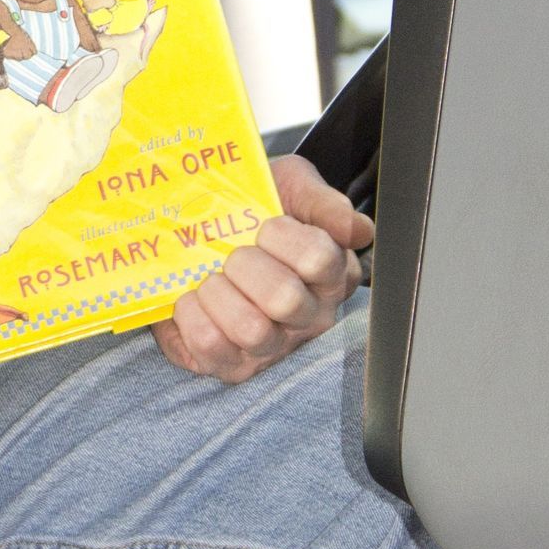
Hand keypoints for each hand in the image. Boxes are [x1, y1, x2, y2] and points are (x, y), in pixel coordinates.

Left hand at [151, 154, 374, 385]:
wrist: (198, 224)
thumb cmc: (252, 207)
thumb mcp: (290, 185)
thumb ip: (323, 201)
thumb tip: (357, 230)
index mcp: (330, 272)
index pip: (319, 258)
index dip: (282, 237)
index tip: (264, 224)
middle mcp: (307, 316)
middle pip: (285, 298)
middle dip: (245, 265)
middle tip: (232, 253)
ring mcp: (270, 345)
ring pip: (250, 328)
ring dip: (218, 293)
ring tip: (210, 277)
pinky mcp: (230, 363)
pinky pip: (210, 345)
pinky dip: (191, 316)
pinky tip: (190, 297)